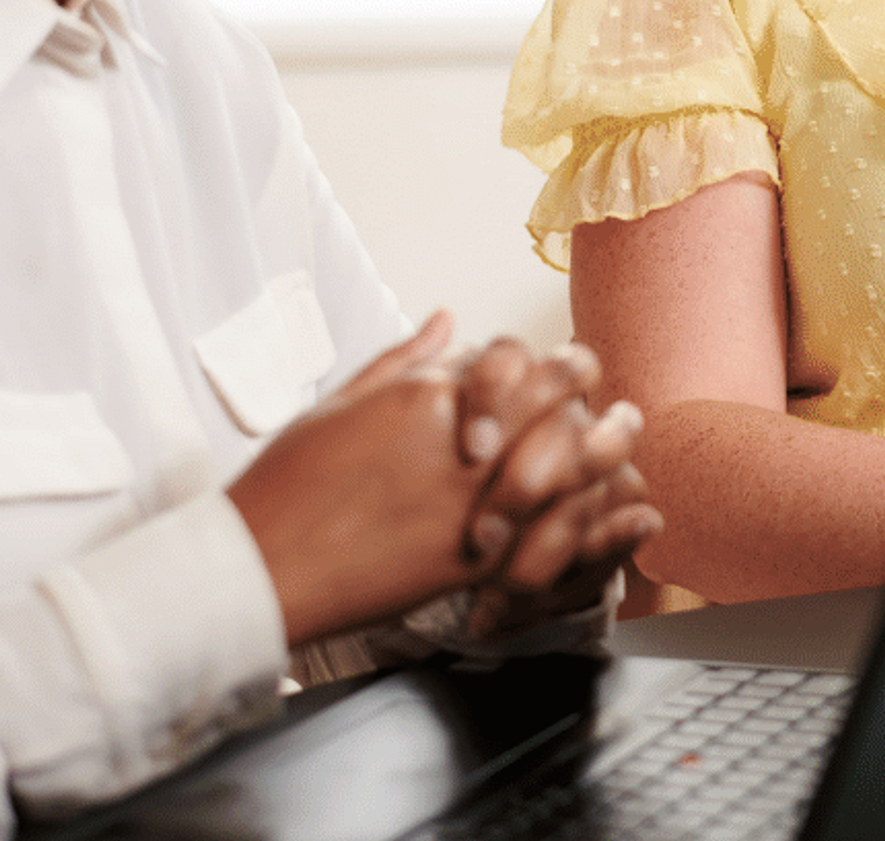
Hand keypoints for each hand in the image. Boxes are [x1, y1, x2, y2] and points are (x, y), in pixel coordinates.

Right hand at [227, 316, 662, 646]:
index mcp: (427, 394)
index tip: (553, 374)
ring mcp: (474, 495)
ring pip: (572, 453)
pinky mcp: (478, 555)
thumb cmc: (287, 487)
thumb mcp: (340, 406)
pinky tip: (605, 509)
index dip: (538, 363)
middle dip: (584, 388)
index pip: (510, 356)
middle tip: (607, 398)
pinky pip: (558, 526)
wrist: (261, 567)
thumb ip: (403, 361)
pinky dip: (588, 514)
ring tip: (623, 438)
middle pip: (554, 391)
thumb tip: (446, 318)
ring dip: (606, 443)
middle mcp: (461, 436)